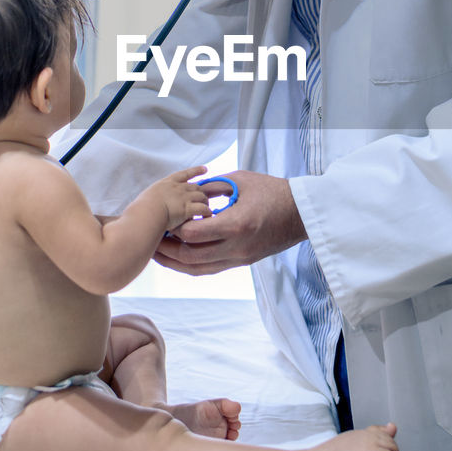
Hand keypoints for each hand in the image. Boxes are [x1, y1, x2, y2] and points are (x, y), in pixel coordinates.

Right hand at [147, 166, 211, 229]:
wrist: (146, 212)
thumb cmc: (142, 207)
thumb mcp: (148, 196)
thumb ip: (154, 197)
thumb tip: (151, 204)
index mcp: (167, 183)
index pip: (184, 174)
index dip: (195, 171)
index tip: (205, 169)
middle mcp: (178, 188)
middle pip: (195, 187)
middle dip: (201, 192)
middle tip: (204, 198)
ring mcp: (184, 197)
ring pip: (202, 196)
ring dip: (205, 202)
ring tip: (206, 208)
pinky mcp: (188, 208)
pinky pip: (203, 209)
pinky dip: (206, 212)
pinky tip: (207, 215)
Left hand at [153, 171, 305, 274]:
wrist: (301, 214)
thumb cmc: (273, 192)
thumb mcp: (241, 181)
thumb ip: (212, 187)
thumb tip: (188, 190)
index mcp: (236, 224)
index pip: (193, 235)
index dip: (174, 227)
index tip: (165, 216)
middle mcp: (236, 247)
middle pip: (190, 258)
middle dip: (166, 250)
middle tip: (150, 239)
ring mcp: (239, 258)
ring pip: (198, 269)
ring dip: (175, 262)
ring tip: (158, 251)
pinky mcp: (241, 262)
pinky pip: (210, 269)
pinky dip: (191, 264)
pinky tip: (178, 255)